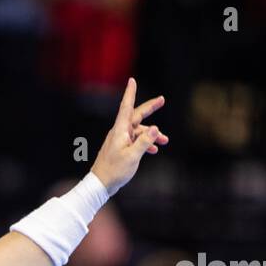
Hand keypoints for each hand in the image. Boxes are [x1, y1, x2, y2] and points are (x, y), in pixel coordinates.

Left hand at [90, 77, 167, 195]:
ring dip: (152, 134)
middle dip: (150, 109)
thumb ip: (145, 142)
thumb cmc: (114, 171)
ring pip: (139, 131)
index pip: (126, 107)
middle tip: (162, 100)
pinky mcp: (120, 148)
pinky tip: (154, 150)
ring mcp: (120, 140)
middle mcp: (119, 132)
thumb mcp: (133, 156)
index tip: (132, 80)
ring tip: (165, 141)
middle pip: (136, 116)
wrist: (100, 184)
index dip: (130, 93)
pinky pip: (135, 141)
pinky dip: (145, 143)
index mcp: (120, 131)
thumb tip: (156, 129)